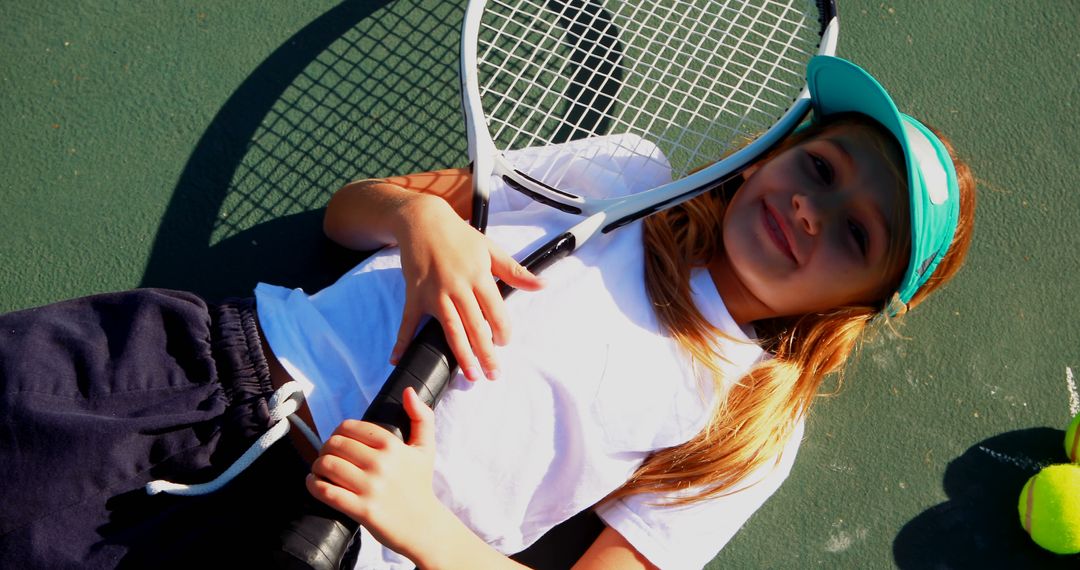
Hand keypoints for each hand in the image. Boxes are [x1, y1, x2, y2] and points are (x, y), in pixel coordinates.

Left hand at [307, 388, 444, 557]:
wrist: (423, 526)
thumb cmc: (420, 485)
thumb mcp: (426, 448)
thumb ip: (422, 417)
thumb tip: (408, 392)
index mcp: (393, 446)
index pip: (350, 428)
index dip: (339, 431)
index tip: (339, 441)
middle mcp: (381, 464)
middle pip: (335, 445)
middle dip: (325, 449)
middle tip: (327, 456)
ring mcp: (370, 487)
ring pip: (327, 466)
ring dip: (317, 466)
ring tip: (319, 470)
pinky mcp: (362, 509)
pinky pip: (326, 492)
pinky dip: (313, 485)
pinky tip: (314, 483)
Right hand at [392, 195, 543, 380]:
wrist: (422, 220)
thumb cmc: (459, 236)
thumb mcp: (491, 249)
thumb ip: (516, 272)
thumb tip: (543, 284)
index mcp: (479, 277)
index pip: (496, 312)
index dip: (503, 332)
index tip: (504, 344)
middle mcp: (458, 287)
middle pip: (475, 327)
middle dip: (487, 354)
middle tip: (493, 375)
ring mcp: (434, 293)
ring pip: (450, 329)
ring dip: (461, 354)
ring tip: (471, 375)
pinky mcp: (414, 295)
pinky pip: (408, 322)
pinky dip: (401, 341)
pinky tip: (398, 359)